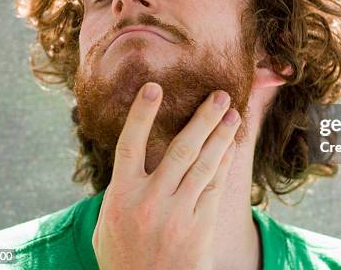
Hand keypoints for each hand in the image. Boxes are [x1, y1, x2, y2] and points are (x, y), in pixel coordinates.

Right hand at [92, 82, 239, 269]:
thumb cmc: (122, 259)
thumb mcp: (108, 225)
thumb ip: (120, 192)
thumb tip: (131, 162)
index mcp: (121, 197)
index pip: (130, 145)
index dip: (141, 114)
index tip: (153, 87)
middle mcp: (150, 201)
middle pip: (181, 149)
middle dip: (203, 118)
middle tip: (220, 96)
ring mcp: (177, 214)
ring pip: (204, 165)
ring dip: (221, 136)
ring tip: (233, 116)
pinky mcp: (200, 227)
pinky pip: (215, 187)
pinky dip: (224, 164)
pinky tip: (231, 148)